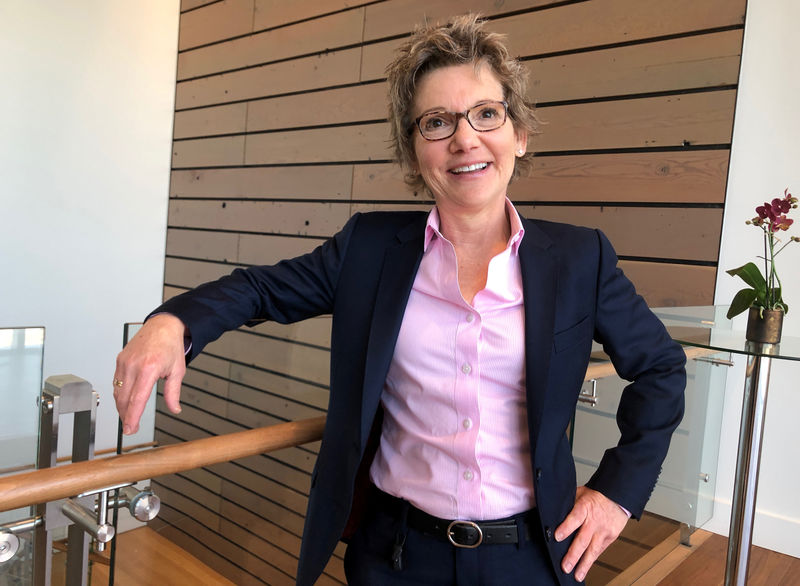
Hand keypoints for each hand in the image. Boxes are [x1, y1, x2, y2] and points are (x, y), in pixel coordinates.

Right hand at [113, 313, 186, 433]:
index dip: (132, 417)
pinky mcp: (119, 360)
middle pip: (124, 399)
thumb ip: (173, 393)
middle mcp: (133, 365)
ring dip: (121, 406)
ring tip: (129, 416)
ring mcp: (124, 362)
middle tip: (131, 428)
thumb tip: (175, 409)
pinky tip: (125, 400)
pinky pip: (116, 382)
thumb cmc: (171, 346)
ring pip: (117, 392)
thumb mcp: (178, 371)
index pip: (137, 399)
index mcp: (149, 369)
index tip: (130, 429)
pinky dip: (119, 394)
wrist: (162, 326)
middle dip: (126, 416)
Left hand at [555, 486, 628, 581]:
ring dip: (584, 564)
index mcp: (585, 507)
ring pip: (593, 550)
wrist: (617, 497)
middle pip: (583, 539)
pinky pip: (599, 551)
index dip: (566, 527)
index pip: (575, 517)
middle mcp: (594, 521)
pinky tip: (584, 569)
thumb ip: (568, 505)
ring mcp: (603, 531)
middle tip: (565, 566)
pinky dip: (591, 561)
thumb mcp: (579, 494)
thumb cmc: (595, 496)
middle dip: (573, 554)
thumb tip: (551, 514)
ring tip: (577, 575)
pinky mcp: (610, 538)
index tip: (557, 537)